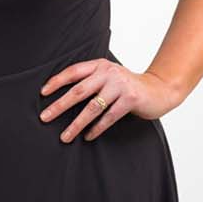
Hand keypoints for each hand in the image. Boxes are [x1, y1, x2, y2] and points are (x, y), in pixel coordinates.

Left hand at [38, 58, 179, 141]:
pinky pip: (108, 117)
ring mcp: (120, 85)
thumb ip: (91, 80)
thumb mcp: (109, 77)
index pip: (73, 71)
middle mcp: (108, 73)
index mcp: (100, 65)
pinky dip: (96, 128)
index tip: (43, 93)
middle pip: (78, 91)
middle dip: (59, 105)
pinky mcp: (130, 99)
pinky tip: (88, 136)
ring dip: (76, 124)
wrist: (159, 89)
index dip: (57, 81)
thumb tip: (63, 97)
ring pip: (92, 107)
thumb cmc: (128, 86)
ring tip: (65, 136)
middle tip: (45, 117)